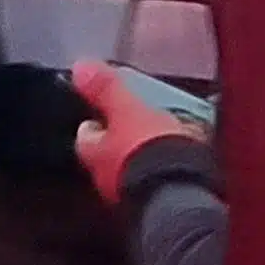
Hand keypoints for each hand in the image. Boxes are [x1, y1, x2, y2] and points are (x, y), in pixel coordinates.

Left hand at [67, 63, 203, 205]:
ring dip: (146, 154)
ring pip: (135, 166)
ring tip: (169, 136)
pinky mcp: (159, 198)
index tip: (103, 110)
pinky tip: (184, 157)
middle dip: (123, 138)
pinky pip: (160, 177)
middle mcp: (108, 177)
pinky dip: (167, 167)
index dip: (95, 121)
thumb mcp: (129, 110)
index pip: (86, 135)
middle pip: (110, 152)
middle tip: (140, 120)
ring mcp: (132, 191)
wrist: (177, 192)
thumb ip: (106, 90)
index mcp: (96, 153)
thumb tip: (80, 66)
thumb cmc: (146, 150)